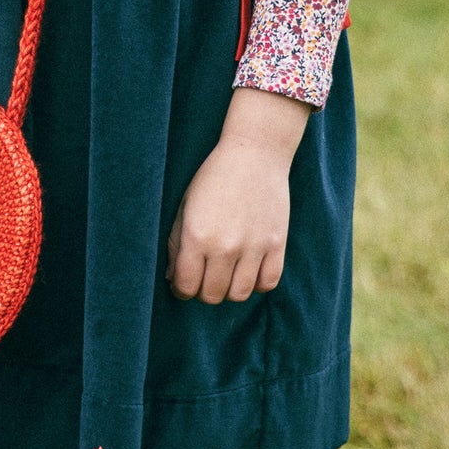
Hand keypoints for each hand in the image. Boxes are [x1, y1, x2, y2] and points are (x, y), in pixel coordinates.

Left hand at [166, 87, 310, 304]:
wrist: (254, 153)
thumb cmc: (213, 178)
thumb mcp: (185, 206)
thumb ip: (176, 244)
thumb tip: (171, 277)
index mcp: (197, 235)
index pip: (186, 286)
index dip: (181, 289)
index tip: (183, 283)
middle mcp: (225, 246)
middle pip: (212, 295)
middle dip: (203, 291)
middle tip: (204, 277)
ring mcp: (253, 246)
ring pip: (239, 294)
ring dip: (229, 290)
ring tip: (226, 274)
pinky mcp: (276, 243)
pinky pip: (267, 283)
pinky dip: (257, 283)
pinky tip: (249, 269)